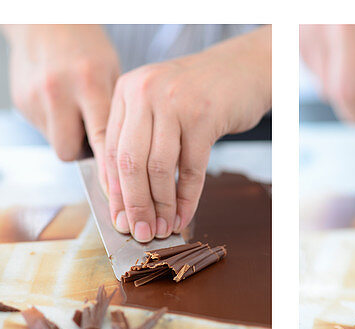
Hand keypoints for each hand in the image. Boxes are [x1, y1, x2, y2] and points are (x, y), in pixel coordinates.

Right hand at [3, 25, 118, 166]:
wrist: (45, 20)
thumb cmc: (85, 48)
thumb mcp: (109, 72)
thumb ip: (111, 114)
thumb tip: (119, 160)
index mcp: (88, 81)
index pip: (101, 139)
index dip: (109, 171)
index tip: (117, 192)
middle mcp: (58, 91)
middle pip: (69, 151)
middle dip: (81, 152)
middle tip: (90, 136)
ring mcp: (35, 98)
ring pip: (54, 144)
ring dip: (67, 138)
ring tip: (74, 115)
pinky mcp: (20, 102)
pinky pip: (42, 129)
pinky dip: (53, 124)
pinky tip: (57, 102)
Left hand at [103, 27, 270, 242]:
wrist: (243, 69)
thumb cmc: (197, 95)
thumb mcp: (158, 107)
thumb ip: (137, 142)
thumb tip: (125, 202)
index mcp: (126, 90)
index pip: (111, 150)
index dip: (115, 192)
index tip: (119, 220)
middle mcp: (145, 91)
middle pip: (129, 162)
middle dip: (134, 205)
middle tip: (140, 233)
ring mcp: (174, 101)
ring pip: (158, 169)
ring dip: (161, 207)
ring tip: (162, 229)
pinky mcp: (204, 115)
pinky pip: (190, 169)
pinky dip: (186, 199)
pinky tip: (184, 216)